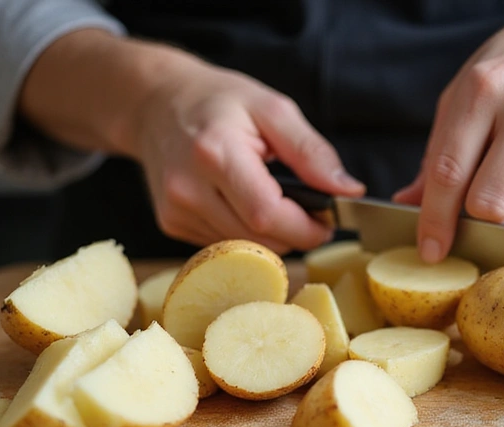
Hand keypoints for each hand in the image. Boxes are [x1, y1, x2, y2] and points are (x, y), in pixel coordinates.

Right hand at [131, 62, 364, 251]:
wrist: (155, 104)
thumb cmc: (217, 101)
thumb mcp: (272, 109)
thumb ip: (311, 152)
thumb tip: (348, 190)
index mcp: (215, 152)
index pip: (268, 214)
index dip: (305, 227)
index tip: (327, 220)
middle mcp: (188, 188)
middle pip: (257, 238)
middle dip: (294, 233)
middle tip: (308, 210)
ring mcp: (176, 211)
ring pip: (243, 248)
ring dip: (270, 235)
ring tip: (273, 199)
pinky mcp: (171, 224)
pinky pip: (224, 246)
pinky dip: (245, 233)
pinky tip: (242, 203)